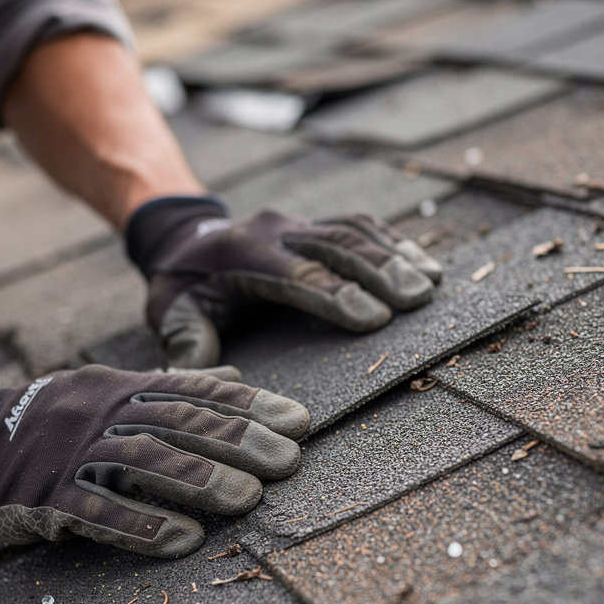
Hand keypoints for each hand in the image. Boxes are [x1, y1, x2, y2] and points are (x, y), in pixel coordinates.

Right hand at [0, 365, 308, 557]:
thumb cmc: (52, 417)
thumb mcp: (109, 388)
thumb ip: (172, 387)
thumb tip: (236, 377)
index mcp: (123, 387)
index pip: (196, 391)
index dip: (251, 406)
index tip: (298, 423)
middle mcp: (104, 415)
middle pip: (178, 423)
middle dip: (238, 442)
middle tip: (288, 463)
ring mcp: (74, 454)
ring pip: (143, 463)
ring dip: (199, 482)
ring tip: (249, 500)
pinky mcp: (47, 496)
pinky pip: (98, 511)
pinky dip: (142, 526)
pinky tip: (184, 541)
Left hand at [126, 197, 442, 367]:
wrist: (184, 240)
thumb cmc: (183, 290)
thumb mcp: (172, 316)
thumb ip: (188, 346)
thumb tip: (207, 379)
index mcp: (241, 253)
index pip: (296, 274)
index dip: (337, 295)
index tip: (375, 320)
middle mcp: (275, 230)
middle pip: (335, 244)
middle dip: (380, 270)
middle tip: (418, 298)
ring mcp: (300, 223)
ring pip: (354, 229)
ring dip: (395, 254)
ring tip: (432, 284)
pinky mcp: (317, 225)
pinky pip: (361, 226)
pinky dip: (395, 244)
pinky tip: (426, 266)